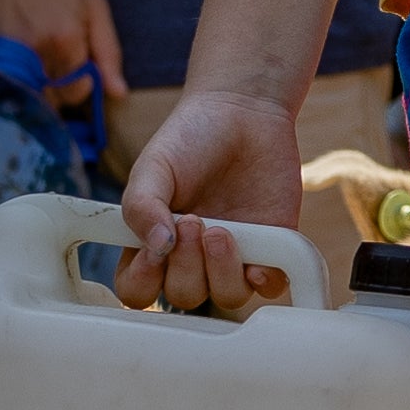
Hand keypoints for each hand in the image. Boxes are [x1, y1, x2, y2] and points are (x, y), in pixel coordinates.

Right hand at [0, 0, 126, 108]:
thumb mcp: (92, 5)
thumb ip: (108, 51)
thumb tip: (119, 93)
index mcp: (64, 39)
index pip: (76, 92)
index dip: (78, 82)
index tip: (72, 63)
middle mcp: (32, 51)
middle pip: (49, 100)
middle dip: (55, 88)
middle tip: (50, 59)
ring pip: (23, 98)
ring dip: (30, 88)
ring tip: (30, 59)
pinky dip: (4, 82)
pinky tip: (8, 60)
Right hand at [116, 90, 311, 314]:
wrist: (243, 112)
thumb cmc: (190, 138)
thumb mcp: (153, 166)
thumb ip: (142, 207)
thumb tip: (157, 247)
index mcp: (153, 243)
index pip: (138, 289)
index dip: (143, 282)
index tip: (153, 251)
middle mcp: (192, 258)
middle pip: (183, 297)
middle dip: (186, 266)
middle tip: (194, 220)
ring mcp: (232, 257)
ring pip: (226, 297)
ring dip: (222, 271)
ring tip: (222, 230)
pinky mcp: (270, 249)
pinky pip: (271, 286)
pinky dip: (265, 278)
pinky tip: (258, 255)